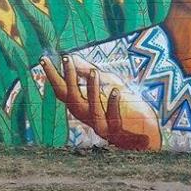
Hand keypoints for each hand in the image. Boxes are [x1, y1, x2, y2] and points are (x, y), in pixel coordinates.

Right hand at [40, 55, 161, 150]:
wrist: (147, 133)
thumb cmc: (126, 107)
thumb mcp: (108, 84)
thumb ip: (90, 73)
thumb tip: (72, 56)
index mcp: (83, 107)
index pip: (63, 91)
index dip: (53, 76)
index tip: (44, 58)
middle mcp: (88, 118)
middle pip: (73, 99)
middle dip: (69, 79)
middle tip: (67, 59)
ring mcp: (101, 126)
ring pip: (92, 109)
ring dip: (93, 90)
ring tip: (95, 71)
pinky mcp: (118, 132)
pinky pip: (113, 119)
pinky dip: (114, 104)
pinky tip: (115, 90)